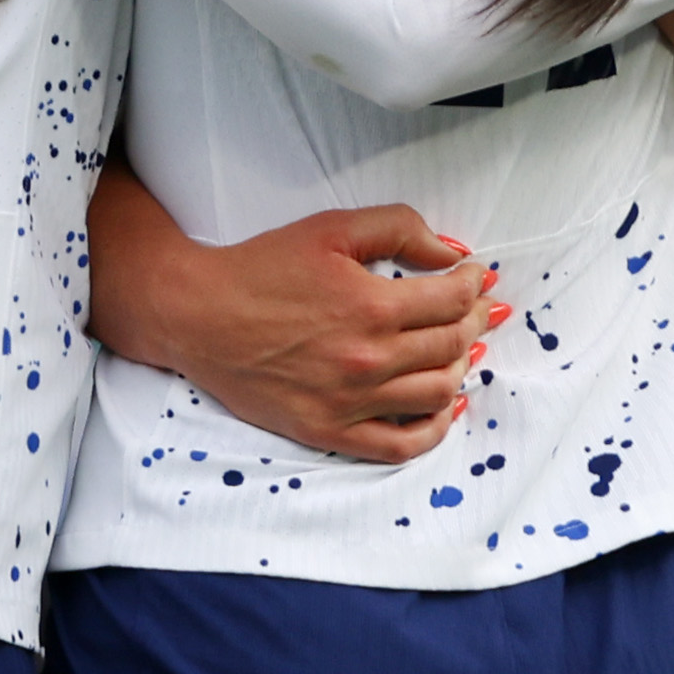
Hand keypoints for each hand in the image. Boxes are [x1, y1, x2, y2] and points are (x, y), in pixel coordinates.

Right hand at [141, 202, 508, 463]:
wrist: (197, 315)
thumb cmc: (260, 267)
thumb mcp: (331, 228)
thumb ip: (398, 229)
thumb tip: (452, 253)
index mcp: (371, 306)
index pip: (454, 300)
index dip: (474, 285)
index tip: (474, 278)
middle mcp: (367, 359)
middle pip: (453, 345)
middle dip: (475, 320)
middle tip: (476, 307)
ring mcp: (349, 401)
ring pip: (438, 393)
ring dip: (460, 367)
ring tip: (459, 348)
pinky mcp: (328, 432)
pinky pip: (401, 445)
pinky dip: (433, 429)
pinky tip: (441, 407)